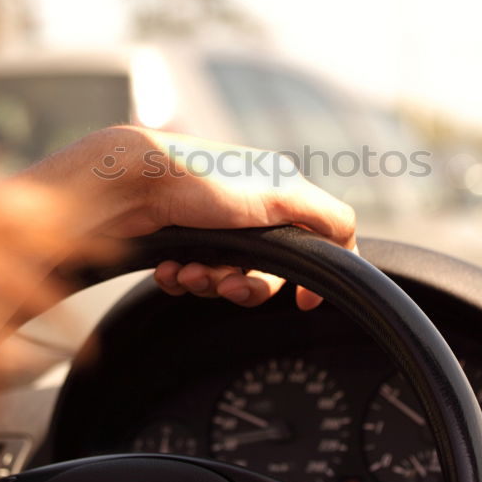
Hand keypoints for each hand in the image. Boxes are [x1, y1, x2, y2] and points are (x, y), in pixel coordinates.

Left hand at [22, 126, 356, 308]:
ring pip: (227, 279)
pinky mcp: (180, 240)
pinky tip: (170, 268)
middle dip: (245, 285)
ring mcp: (213, 227)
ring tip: (189, 272)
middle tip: (224, 282)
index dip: (308, 278)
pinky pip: (191, 277)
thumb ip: (329, 218)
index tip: (302, 301)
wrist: (130, 181)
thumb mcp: (282, 193)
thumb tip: (351, 246)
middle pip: (266, 273)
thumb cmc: (203, 180)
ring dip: (209, 283)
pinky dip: (181, 278)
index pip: (311, 246)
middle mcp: (248, 212)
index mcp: (278, 196)